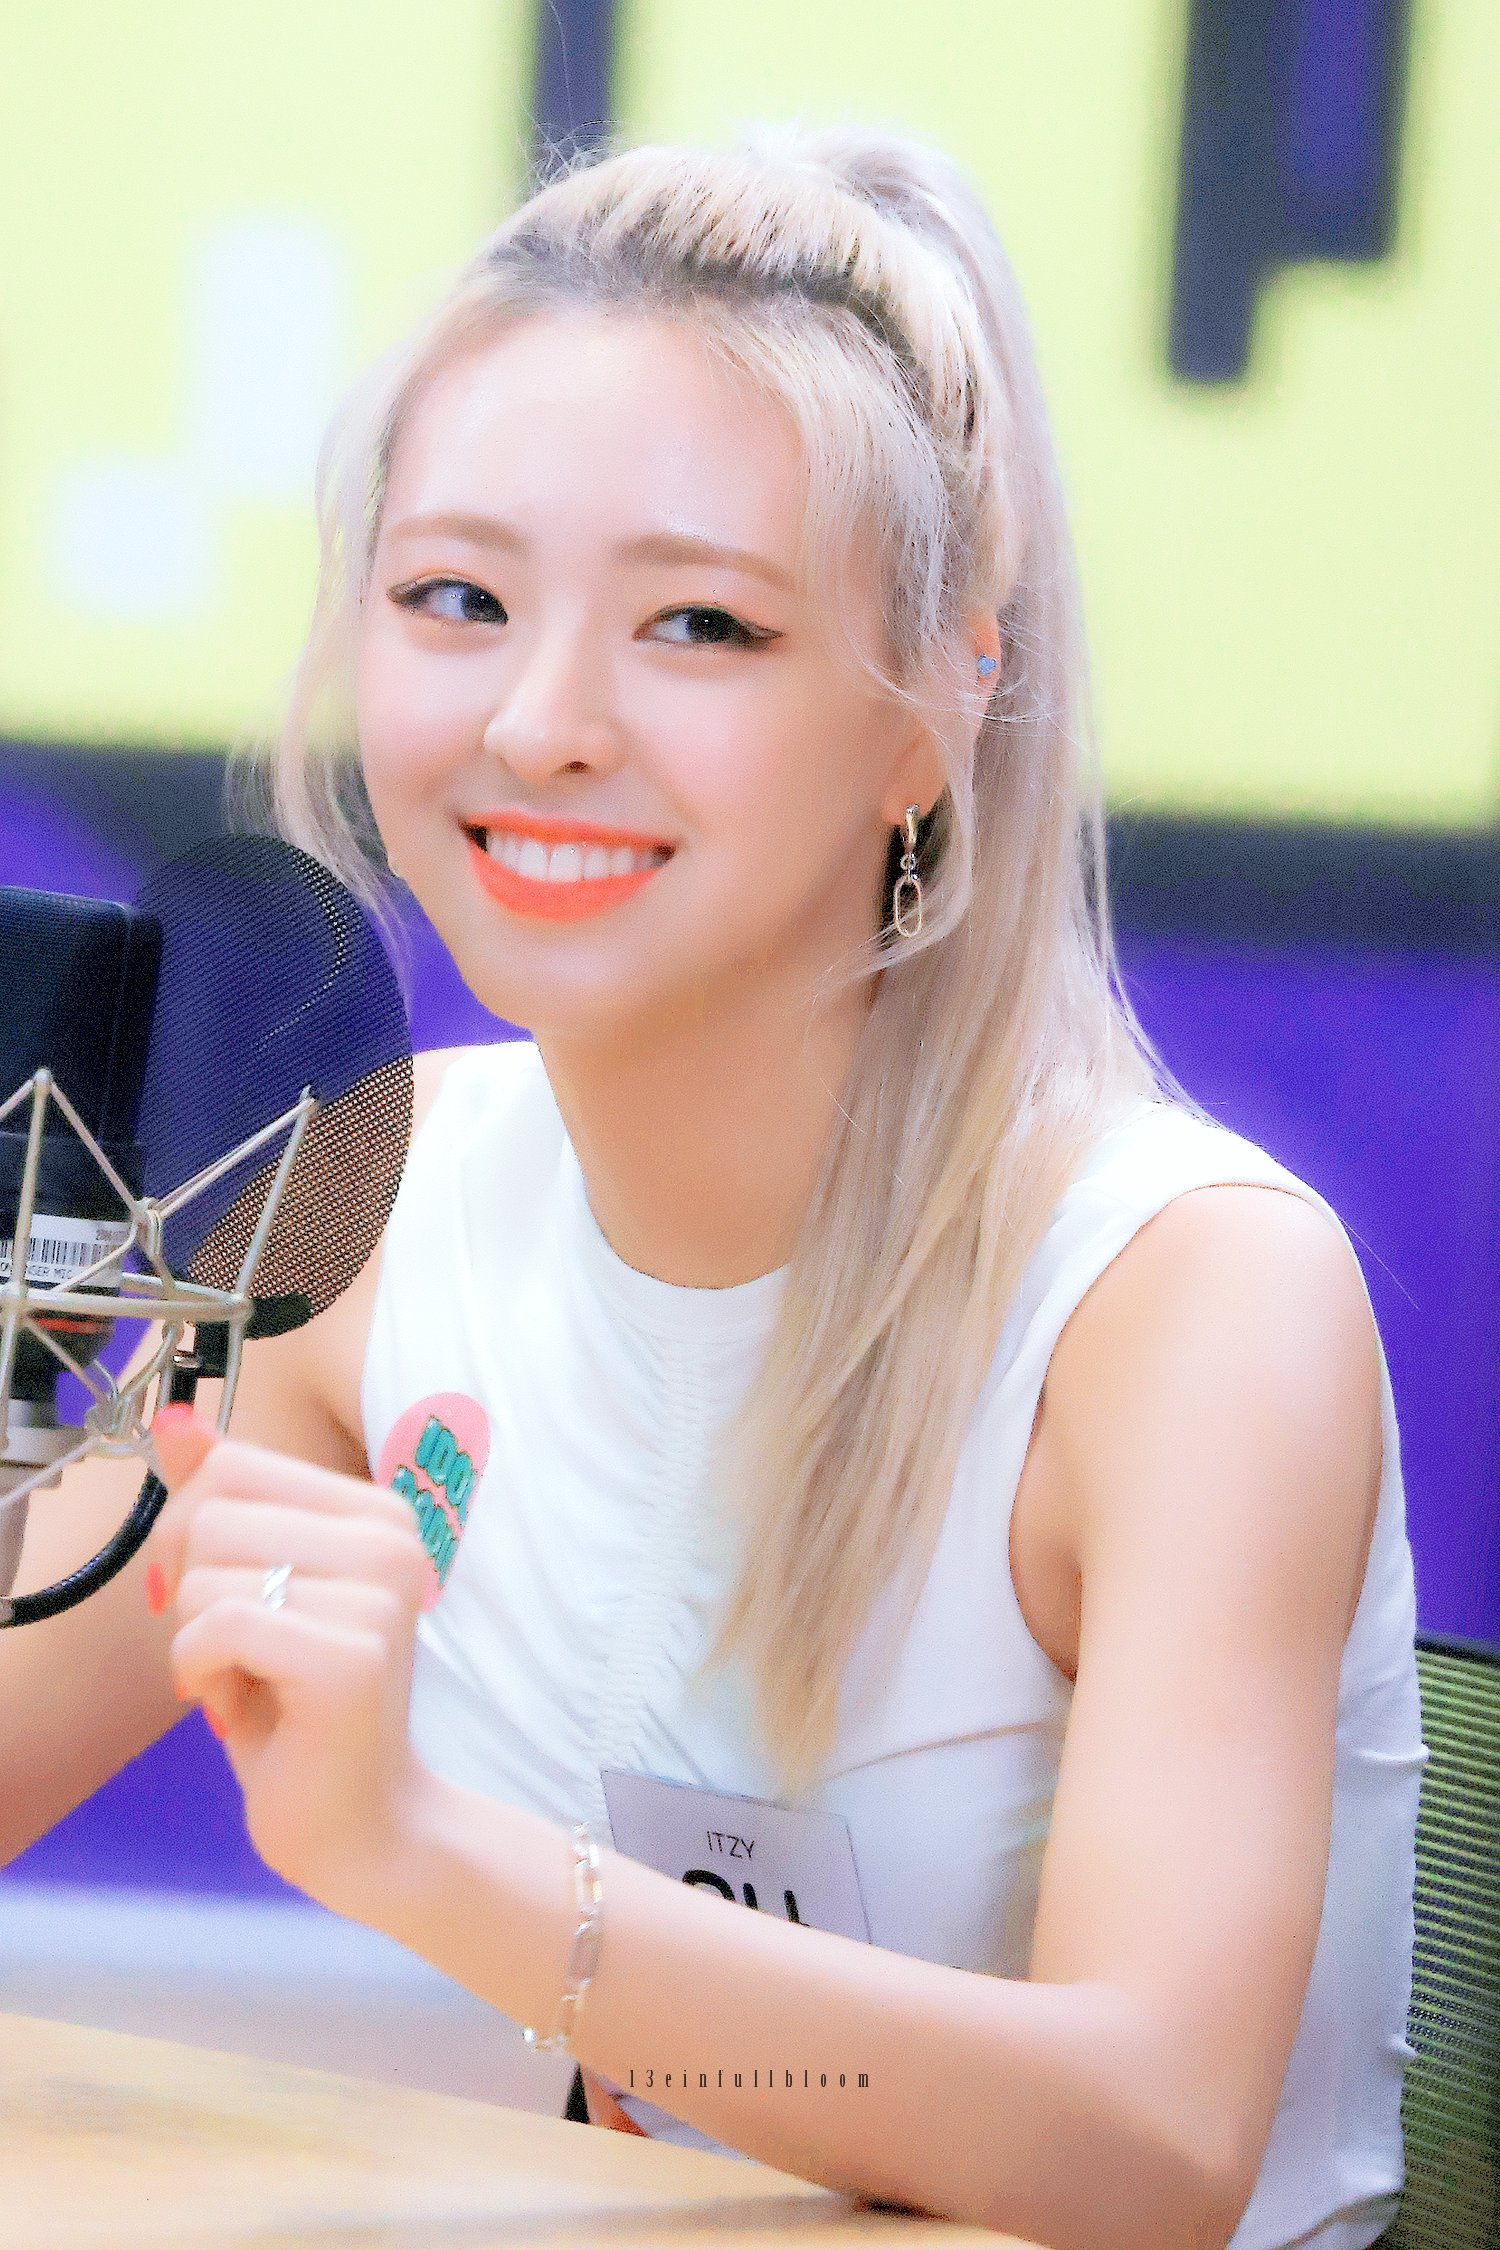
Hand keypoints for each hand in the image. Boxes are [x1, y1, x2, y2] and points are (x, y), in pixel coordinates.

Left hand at [147, 1406, 436, 1916]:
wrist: (360, 1821)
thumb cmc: (298, 1707)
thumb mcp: (253, 1583)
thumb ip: (220, 1500)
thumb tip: (173, 1424)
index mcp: (377, 1512)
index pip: (231, 1467)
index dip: (187, 1533)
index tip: (209, 1595)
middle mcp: (393, 1540)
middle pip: (211, 1514)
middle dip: (187, 1592)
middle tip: (229, 1651)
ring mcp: (379, 1598)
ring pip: (208, 1574)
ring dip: (198, 1643)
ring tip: (250, 1683)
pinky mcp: (352, 1658)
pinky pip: (218, 1627)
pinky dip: (199, 1672)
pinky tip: (239, 1707)